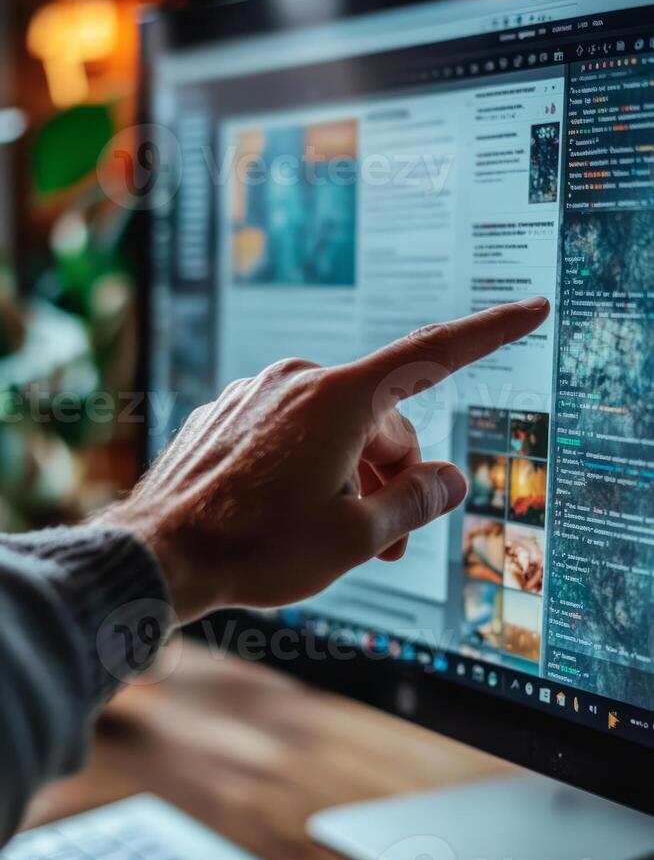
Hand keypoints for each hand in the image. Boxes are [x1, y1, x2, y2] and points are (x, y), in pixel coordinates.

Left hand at [101, 298, 548, 623]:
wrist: (159, 552)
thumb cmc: (258, 546)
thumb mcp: (356, 536)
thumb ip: (415, 501)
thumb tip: (452, 479)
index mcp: (341, 398)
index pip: (434, 355)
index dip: (491, 333)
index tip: (530, 307)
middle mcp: (300, 379)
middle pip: (381, 419)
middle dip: (394, 476)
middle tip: (388, 542)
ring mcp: (258, 392)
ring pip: (334, 427)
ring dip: (351, 476)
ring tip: (338, 537)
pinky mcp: (229, 410)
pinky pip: (290, 429)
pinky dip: (307, 464)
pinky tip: (287, 510)